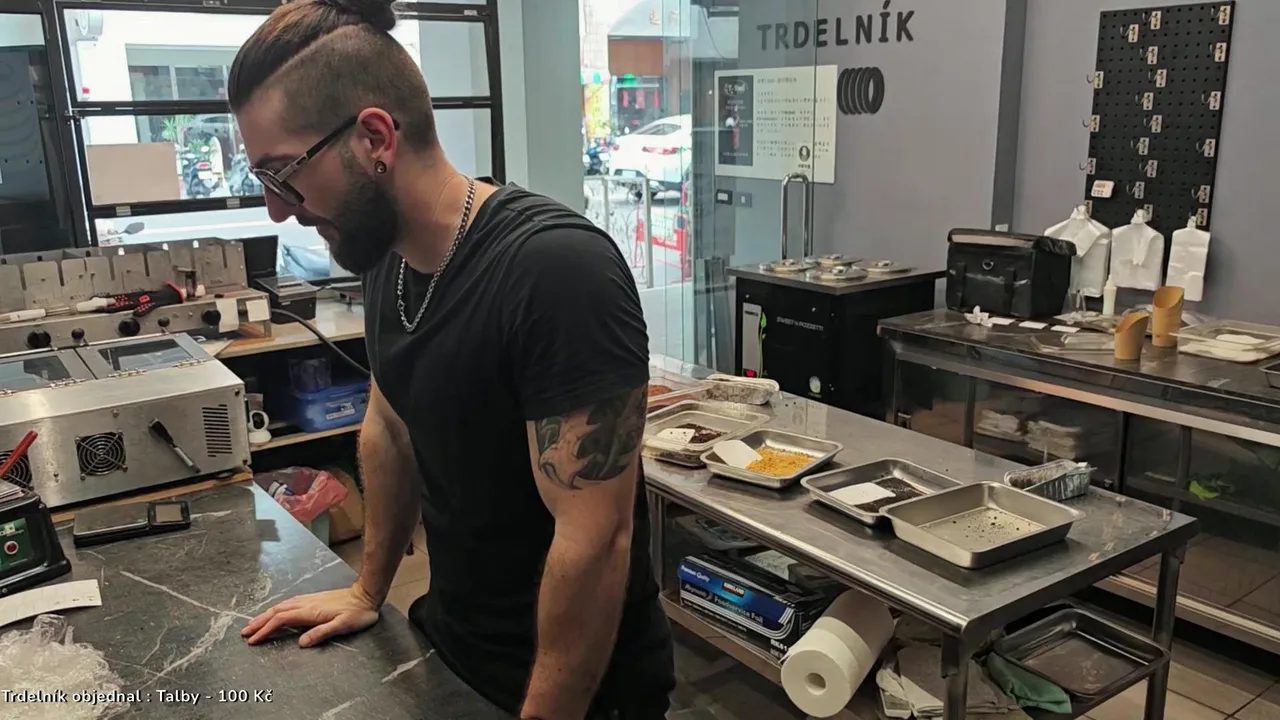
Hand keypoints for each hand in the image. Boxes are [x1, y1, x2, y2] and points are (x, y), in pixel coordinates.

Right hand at [241, 586, 379, 647]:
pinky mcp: (313, 599)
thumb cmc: (358, 613)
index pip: (281, 620)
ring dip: (265, 615)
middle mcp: (306, 603)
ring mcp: (309, 600)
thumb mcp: (343, 626)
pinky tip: (275, 613)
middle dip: (259, 622)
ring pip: (281, 606)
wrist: (367, 595)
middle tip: (244, 632)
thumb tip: (301, 643)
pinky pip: (288, 604)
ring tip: (253, 624)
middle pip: (276, 612)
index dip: (266, 630)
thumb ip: (322, 633)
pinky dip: (276, 610)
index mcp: (310, 611)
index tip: (253, 640)